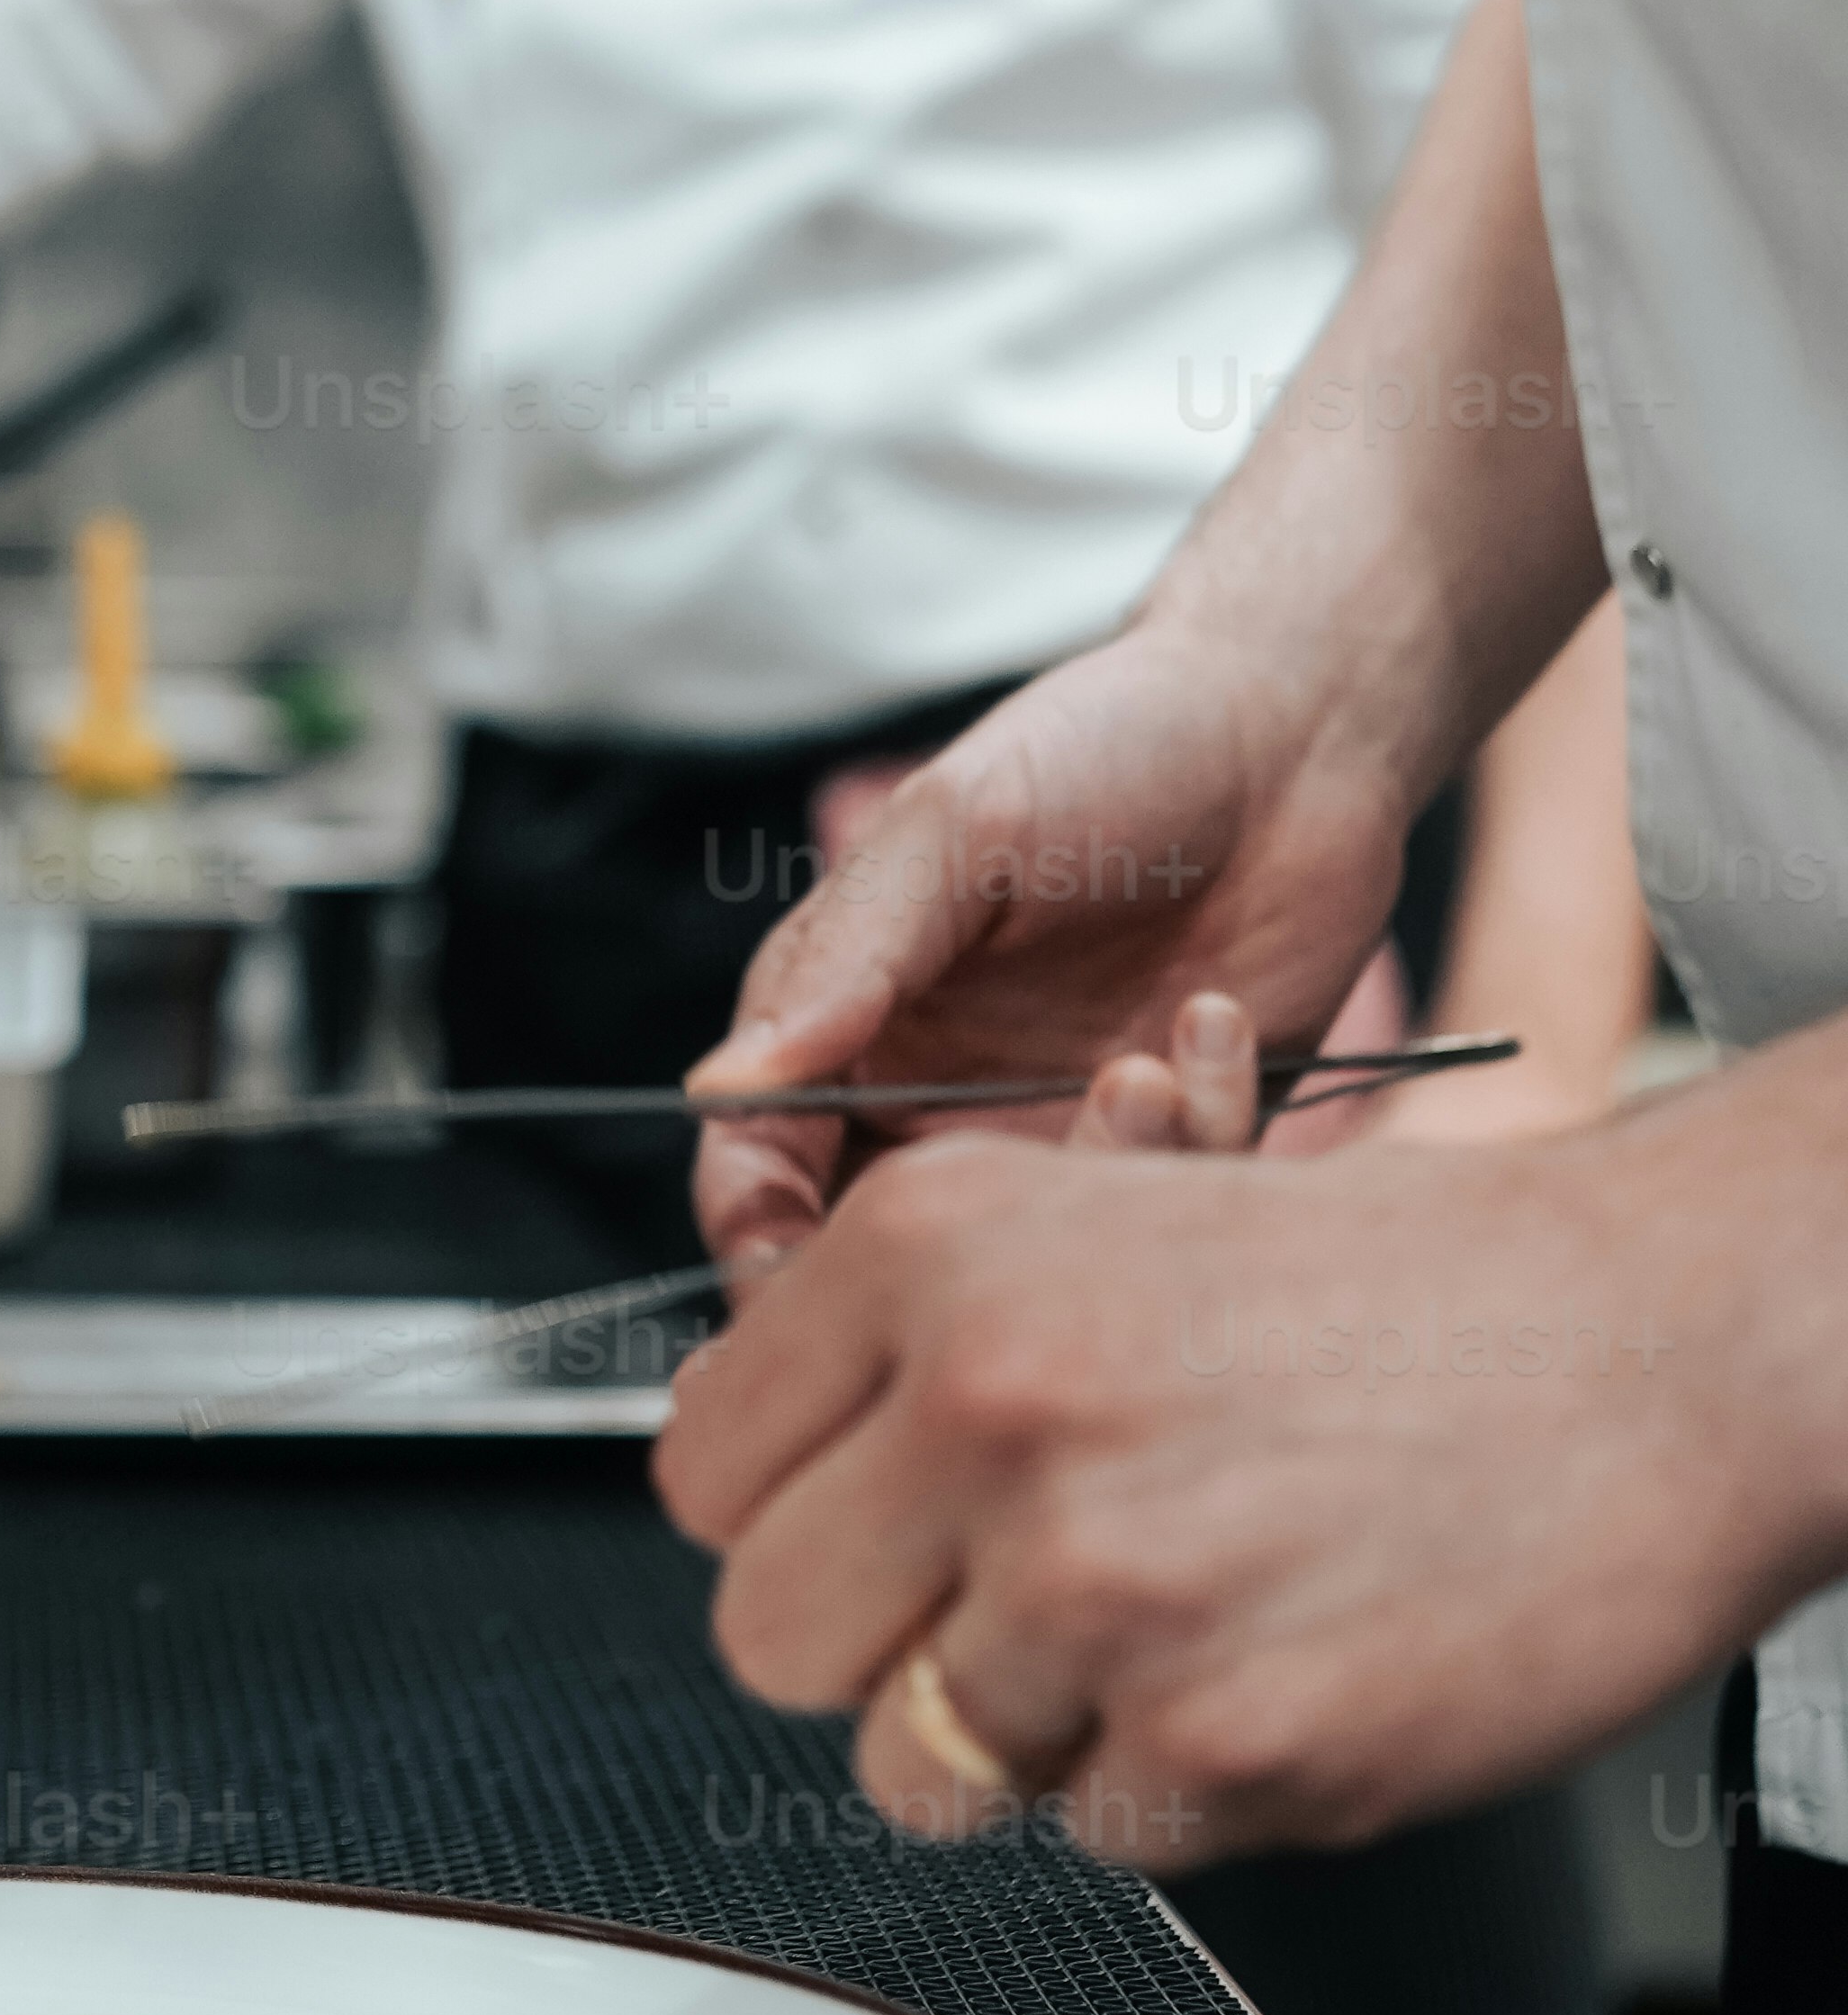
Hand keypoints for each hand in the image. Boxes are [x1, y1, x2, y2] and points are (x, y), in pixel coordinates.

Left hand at [656, 1101, 1834, 1867]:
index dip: (791, 1520)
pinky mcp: (1223, 1742)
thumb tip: (748, 1476)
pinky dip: (1180, 1781)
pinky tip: (1283, 1661)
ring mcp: (1101, 1585)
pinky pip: (1095, 1833)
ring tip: (1176, 1622)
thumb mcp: (1103, 1219)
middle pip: (768, 1639)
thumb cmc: (1401, 1289)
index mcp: (933, 1250)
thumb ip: (905, 1349)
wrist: (1656, 1347)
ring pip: (911, 1767)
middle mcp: (989, 1404)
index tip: (873, 1523)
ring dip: (1028, 1731)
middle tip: (1015, 1600)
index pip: (704, 1476)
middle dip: (879, 1646)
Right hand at [686, 618, 1417, 1273]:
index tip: (815, 1283)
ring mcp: (1062, 1128)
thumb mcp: (955, 830)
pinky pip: (1168, 1208)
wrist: (1294, 731)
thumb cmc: (1107, 745)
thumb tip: (721, 1089)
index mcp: (849, 1020)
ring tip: (1147, 1066)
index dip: (762, 1245)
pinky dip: (1201, 1133)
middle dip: (939, 1264)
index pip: (758, 1172)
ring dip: (1098, 1173)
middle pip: (882, 1254)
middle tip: (1012, 1238)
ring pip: (1038, 1254)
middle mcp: (942, 1095)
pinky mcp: (1180, 1143)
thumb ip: (843, 962)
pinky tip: (1218, 1024)